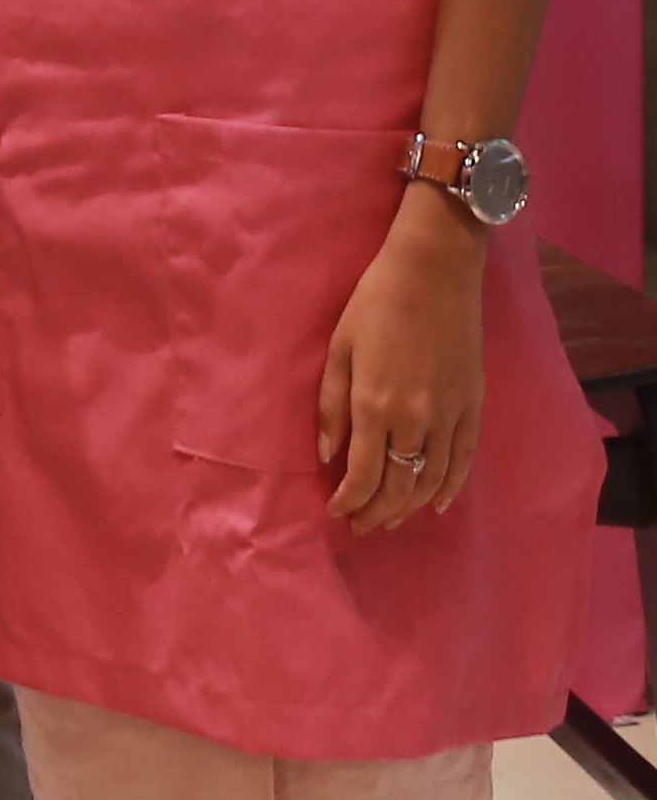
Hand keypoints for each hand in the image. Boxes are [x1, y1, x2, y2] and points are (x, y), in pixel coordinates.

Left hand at [319, 187, 486, 532]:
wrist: (433, 273)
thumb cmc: (374, 304)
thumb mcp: (338, 350)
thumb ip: (330, 406)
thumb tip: (327, 456)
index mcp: (374, 405)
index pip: (362, 474)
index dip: (350, 500)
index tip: (337, 513)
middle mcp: (414, 419)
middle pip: (398, 485)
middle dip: (377, 511)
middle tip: (361, 526)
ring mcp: (450, 415)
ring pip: (431, 479)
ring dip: (410, 505)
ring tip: (391, 520)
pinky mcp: (474, 406)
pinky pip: (463, 460)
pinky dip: (450, 486)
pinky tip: (436, 503)